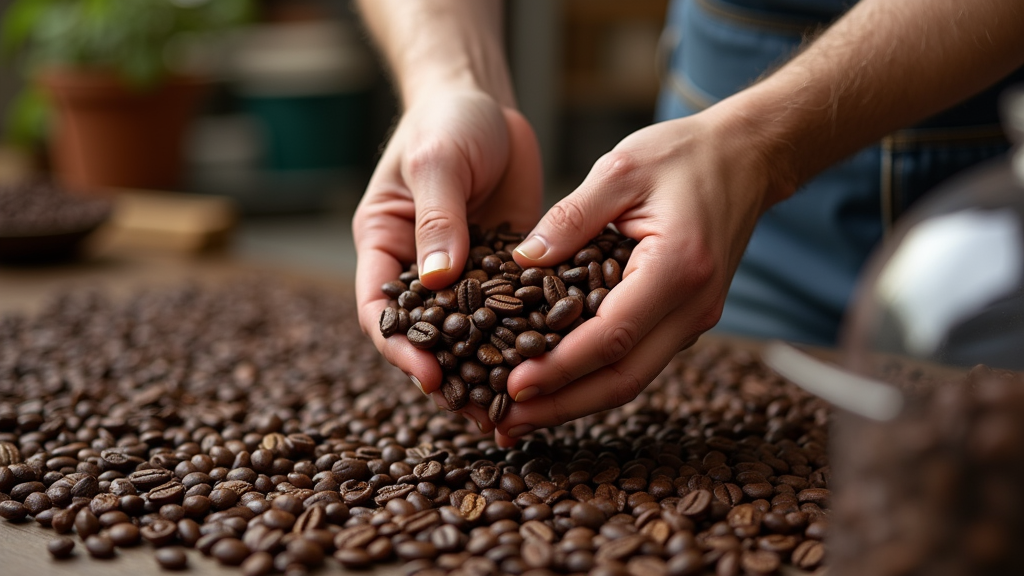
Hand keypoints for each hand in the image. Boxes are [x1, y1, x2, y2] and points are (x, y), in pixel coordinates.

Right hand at [353, 89, 542, 429]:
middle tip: (483, 413)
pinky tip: (553, 364)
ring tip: (518, 410)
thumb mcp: (437, 162)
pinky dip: (526, 340)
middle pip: (429, 336)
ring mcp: (464, 273)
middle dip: (452, 377)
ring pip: (473, 335)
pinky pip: (513, 313)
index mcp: (385, 246)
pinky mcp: (504, 270)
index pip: (381, 310)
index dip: (401, 348)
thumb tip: (439, 280)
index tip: (431, 374)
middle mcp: (421, 268)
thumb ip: (438, 217)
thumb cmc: (447, 121)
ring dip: (492, 371)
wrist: (487, 101)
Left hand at [493, 109, 781, 445]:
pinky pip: (638, 359)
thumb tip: (521, 261)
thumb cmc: (683, 155)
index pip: (612, 336)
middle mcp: (694, 305)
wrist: (747, 158)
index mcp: (677, 267)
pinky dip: (595, 377)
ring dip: (577, 400)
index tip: (513, 384)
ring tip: (522, 414)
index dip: (561, 367)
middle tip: (507, 420)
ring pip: (632, 379)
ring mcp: (695, 318)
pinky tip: (556, 381)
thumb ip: (569, 217)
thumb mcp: (619, 169)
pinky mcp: (687, 319)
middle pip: (624, 379)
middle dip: (563, 405)